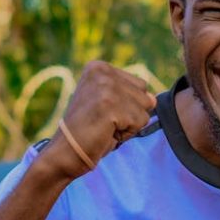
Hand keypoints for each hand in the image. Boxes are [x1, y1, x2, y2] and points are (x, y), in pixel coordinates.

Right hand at [43, 62, 156, 178]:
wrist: (65, 152)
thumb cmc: (89, 131)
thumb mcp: (109, 103)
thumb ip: (132, 95)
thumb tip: (154, 100)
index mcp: (99, 67)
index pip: (140, 85)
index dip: (128, 105)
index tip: (104, 113)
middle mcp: (102, 71)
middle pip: (145, 94)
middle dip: (131, 114)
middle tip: (106, 122)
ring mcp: (106, 87)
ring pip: (145, 108)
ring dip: (130, 125)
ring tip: (106, 128)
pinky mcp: (111, 105)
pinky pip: (140, 122)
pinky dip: (127, 134)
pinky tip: (106, 133)